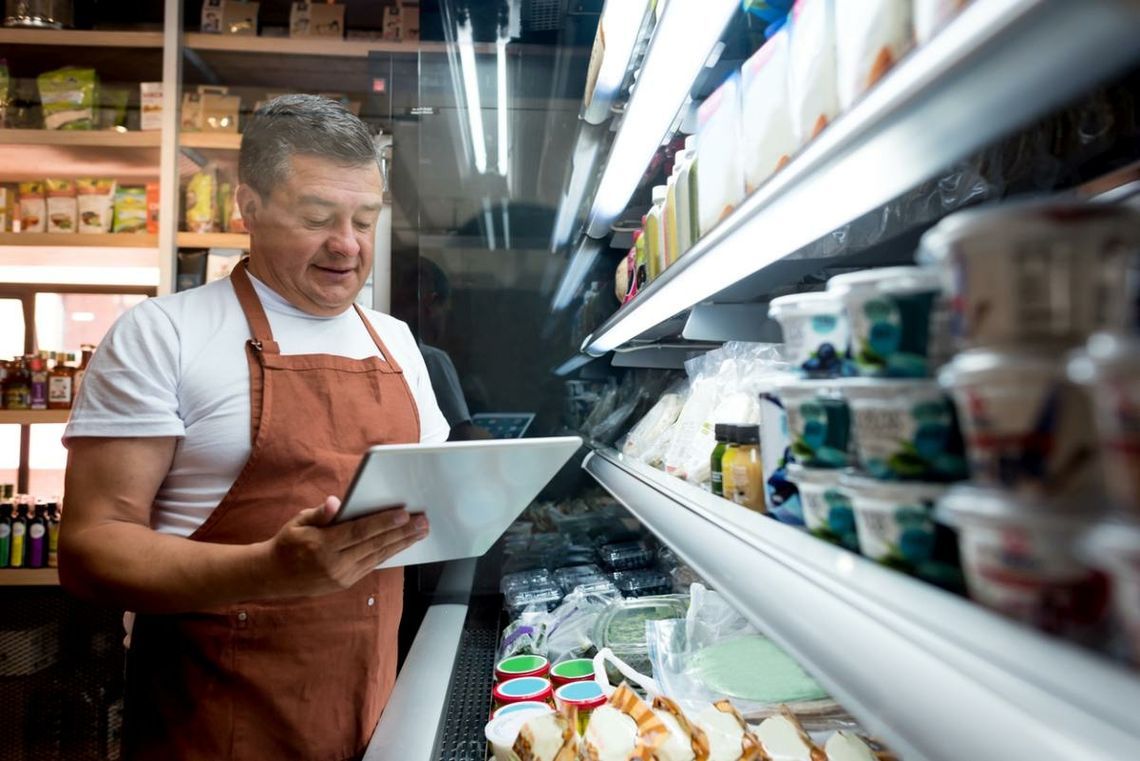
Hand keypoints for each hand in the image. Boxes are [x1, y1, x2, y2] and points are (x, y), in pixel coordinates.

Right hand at [261, 496, 428, 596]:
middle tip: (423, 522)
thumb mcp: (298, 523)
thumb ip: (319, 514)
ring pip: (377, 556)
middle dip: (401, 533)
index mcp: (321, 546)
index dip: (383, 522)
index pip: (359, 531)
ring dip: (401, 543)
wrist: (273, 576)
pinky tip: (403, 544)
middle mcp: (334, 564)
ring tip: (421, 532)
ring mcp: (341, 577)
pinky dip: (389, 553)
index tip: (404, 513)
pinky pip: (372, 565)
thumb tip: (334, 503)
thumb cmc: (288, 543)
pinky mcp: (345, 583)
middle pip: (374, 545)